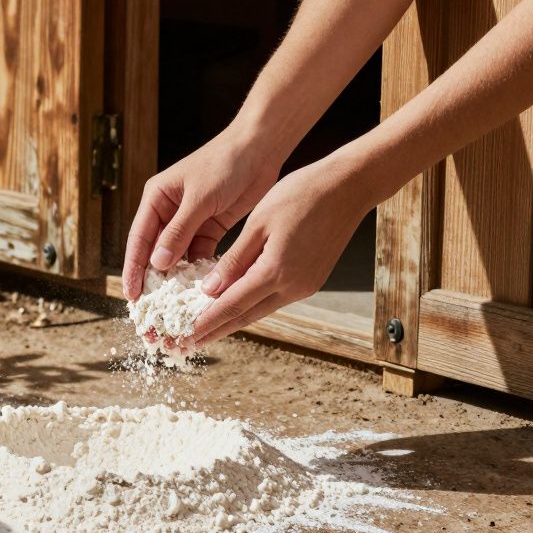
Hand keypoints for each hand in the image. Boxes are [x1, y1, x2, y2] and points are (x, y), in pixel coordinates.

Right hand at [122, 128, 282, 299]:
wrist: (260, 148)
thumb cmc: (225, 163)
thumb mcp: (199, 199)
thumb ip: (179, 232)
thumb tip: (157, 264)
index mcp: (157, 199)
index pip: (139, 239)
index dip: (133, 268)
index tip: (131, 295)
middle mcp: (169, 211)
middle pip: (155, 251)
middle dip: (153, 279)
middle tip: (151, 307)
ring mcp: (190, 220)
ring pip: (178, 256)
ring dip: (177, 278)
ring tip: (175, 305)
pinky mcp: (211, 226)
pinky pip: (199, 254)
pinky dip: (199, 270)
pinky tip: (201, 288)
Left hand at [182, 157, 373, 345]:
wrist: (348, 188)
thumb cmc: (301, 195)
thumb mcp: (259, 223)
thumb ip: (234, 259)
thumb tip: (209, 289)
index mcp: (276, 271)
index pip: (232, 305)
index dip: (205, 323)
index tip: (184, 336)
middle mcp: (293, 287)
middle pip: (245, 316)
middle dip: (215, 331)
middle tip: (187, 344)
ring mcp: (305, 286)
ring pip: (260, 309)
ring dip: (233, 321)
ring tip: (206, 330)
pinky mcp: (312, 280)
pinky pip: (274, 299)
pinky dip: (251, 305)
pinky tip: (236, 306)